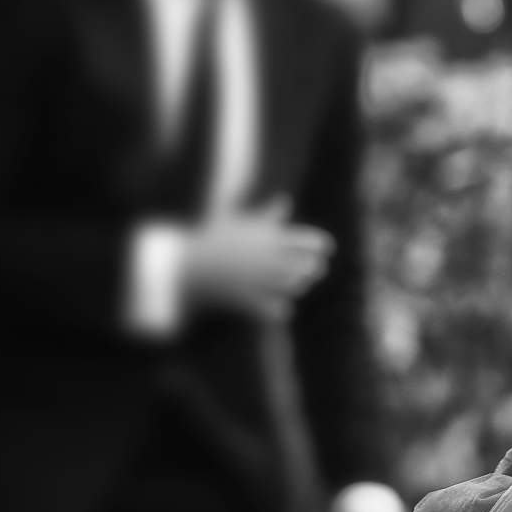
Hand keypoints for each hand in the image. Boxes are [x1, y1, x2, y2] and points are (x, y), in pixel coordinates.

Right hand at [181, 196, 334, 321]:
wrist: (184, 264)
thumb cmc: (213, 238)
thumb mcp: (241, 221)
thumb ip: (267, 214)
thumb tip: (286, 200)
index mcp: (268, 238)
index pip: (307, 241)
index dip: (321, 244)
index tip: (328, 248)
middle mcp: (268, 259)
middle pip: (306, 266)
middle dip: (314, 268)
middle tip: (315, 270)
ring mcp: (260, 280)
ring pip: (294, 287)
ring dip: (299, 286)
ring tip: (300, 285)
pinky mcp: (249, 300)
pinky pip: (275, 310)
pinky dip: (281, 310)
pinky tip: (284, 310)